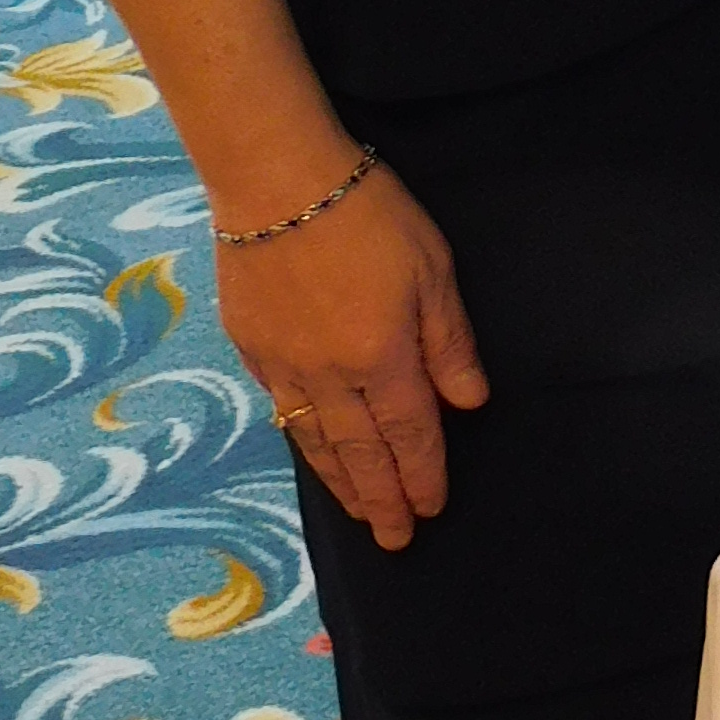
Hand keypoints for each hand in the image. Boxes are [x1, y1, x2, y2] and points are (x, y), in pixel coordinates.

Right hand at [215, 166, 488, 550]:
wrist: (275, 180)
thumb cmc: (367, 214)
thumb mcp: (433, 269)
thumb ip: (450, 342)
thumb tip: (469, 403)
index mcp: (383, 357)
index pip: (411, 434)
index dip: (423, 475)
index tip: (432, 508)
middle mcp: (331, 374)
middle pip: (361, 453)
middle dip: (382, 500)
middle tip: (396, 540)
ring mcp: (284, 365)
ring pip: (316, 441)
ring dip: (340, 484)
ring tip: (359, 514)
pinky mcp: (250, 347)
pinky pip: (281, 409)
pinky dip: (301, 441)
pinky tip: (312, 454)